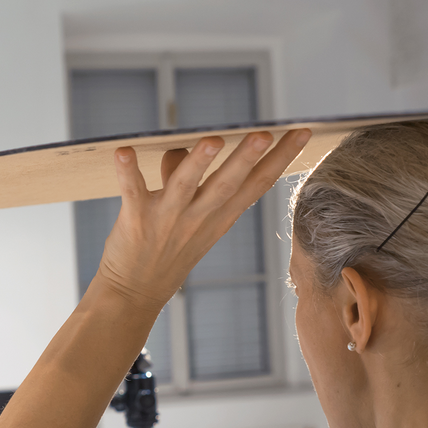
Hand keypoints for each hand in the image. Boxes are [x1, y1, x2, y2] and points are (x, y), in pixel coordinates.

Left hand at [97, 129, 311, 312]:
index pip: (256, 185)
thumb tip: (180, 148)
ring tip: (212, 141)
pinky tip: (124, 151)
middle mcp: (197, 217)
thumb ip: (186, 179)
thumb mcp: (190, 220)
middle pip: (227, 184)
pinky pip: (132, 190)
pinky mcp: (135, 219)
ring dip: (198, 162)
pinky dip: (128, 171)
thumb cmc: (164, 252)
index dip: (281, 159)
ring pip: (186, 186)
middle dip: (246, 159)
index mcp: (218, 218)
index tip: (303, 132)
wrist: (133, 295)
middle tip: (264, 134)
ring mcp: (167, 219)